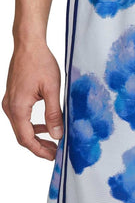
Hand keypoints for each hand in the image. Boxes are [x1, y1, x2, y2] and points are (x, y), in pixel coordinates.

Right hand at [2, 40, 62, 159]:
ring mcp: (9, 102)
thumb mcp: (52, 90)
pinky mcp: (13, 97)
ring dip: (37, 136)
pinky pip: (22, 118)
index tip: (54, 157)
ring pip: (22, 128)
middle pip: (22, 136)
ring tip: (53, 141)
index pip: (27, 139)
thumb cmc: (40, 63)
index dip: (40, 151)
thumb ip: (54, 114)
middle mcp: (10, 108)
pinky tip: (46, 125)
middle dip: (39, 146)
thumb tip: (56, 135)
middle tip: (56, 152)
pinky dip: (33, 125)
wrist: (29, 45)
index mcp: (18, 108)